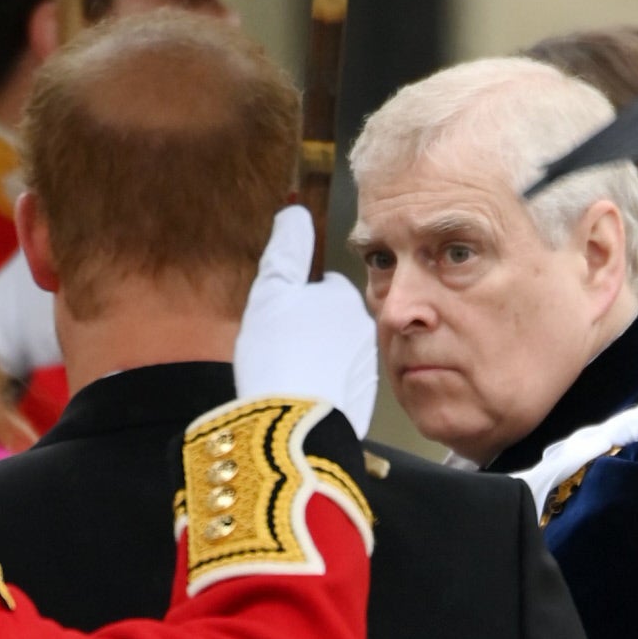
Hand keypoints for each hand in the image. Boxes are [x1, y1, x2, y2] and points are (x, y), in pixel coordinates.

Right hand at [234, 206, 378, 439]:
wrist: (296, 426)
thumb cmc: (279, 354)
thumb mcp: (271, 291)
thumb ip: (286, 248)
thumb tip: (295, 212)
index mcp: (345, 298)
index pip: (322, 288)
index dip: (296, 303)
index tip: (280, 322)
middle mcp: (364, 329)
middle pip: (331, 322)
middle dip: (311, 332)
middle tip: (282, 351)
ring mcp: (366, 368)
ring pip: (336, 355)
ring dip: (317, 362)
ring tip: (291, 379)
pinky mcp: (362, 403)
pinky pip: (339, 387)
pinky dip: (323, 390)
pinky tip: (303, 400)